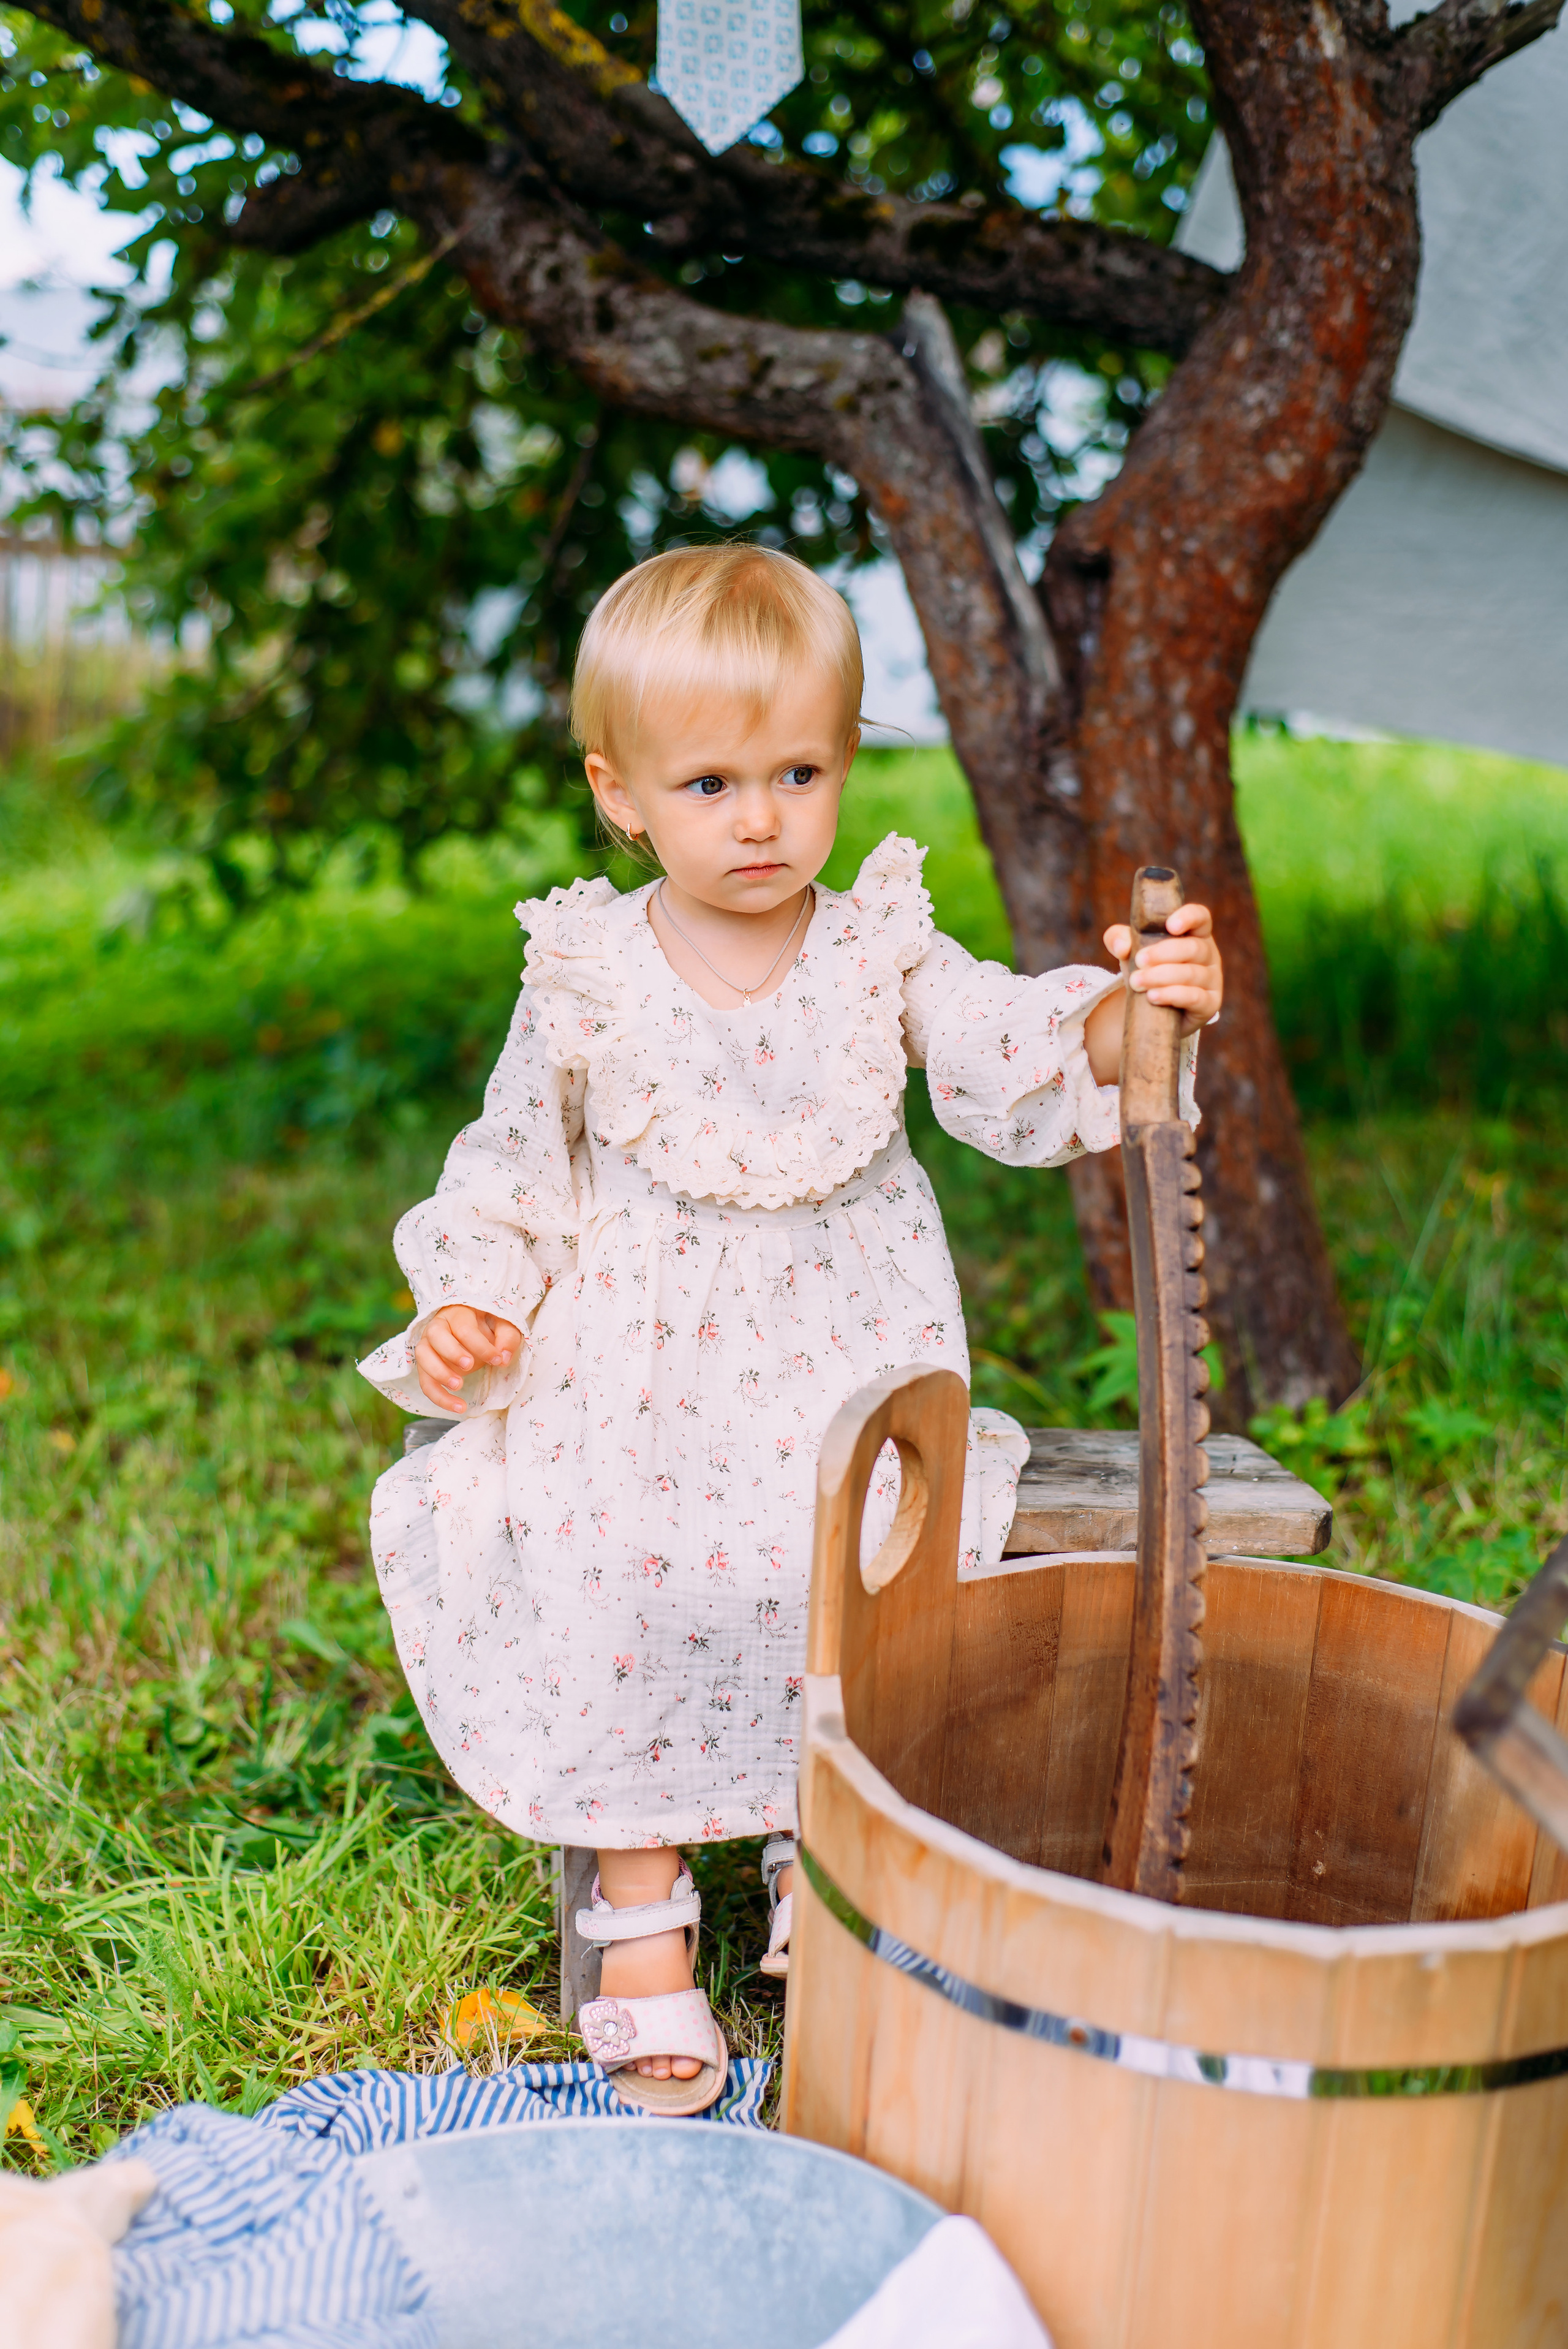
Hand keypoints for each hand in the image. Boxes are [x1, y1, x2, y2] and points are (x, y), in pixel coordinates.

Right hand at [414, 1305, 522, 1412]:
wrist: (473, 1329)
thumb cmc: (488, 1326)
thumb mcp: (504, 1326)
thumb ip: (507, 1338)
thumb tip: (503, 1358)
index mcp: (458, 1313)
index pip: (465, 1328)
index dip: (481, 1346)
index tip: (497, 1360)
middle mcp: (438, 1326)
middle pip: (436, 1335)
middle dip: (452, 1352)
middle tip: (470, 1366)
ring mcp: (428, 1345)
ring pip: (424, 1358)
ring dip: (439, 1373)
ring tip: (459, 1386)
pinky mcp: (426, 1366)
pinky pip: (425, 1382)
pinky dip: (438, 1396)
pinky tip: (458, 1406)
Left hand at [1103, 902, 1222, 1037]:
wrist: (1150, 1009)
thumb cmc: (1146, 971)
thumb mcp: (1129, 952)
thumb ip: (1119, 939)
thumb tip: (1122, 946)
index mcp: (1194, 934)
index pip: (1200, 917)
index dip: (1188, 917)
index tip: (1170, 926)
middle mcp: (1208, 954)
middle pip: (1193, 948)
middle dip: (1162, 954)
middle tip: (1138, 961)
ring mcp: (1212, 980)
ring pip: (1191, 974)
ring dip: (1161, 977)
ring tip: (1136, 982)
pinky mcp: (1210, 1004)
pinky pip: (1195, 997)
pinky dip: (1172, 995)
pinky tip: (1153, 996)